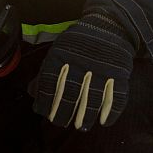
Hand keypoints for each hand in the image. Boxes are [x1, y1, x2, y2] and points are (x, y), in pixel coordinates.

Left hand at [32, 9, 138, 130]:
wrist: (110, 25)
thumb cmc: (79, 42)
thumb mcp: (59, 50)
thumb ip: (47, 71)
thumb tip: (33, 93)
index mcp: (63, 56)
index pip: (51, 83)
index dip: (47, 101)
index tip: (46, 114)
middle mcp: (81, 64)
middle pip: (71, 94)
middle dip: (64, 113)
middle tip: (61, 123)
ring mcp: (101, 69)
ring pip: (93, 99)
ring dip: (86, 116)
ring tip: (82, 126)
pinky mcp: (119, 74)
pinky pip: (116, 97)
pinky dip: (111, 112)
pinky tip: (104, 122)